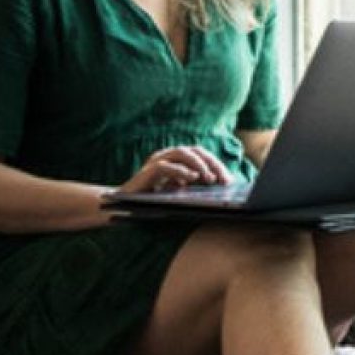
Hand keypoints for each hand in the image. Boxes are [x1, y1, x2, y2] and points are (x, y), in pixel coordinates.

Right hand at [115, 145, 233, 193]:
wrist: (125, 203)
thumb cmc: (154, 197)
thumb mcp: (178, 191)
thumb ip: (193, 184)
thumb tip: (216, 184)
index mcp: (177, 158)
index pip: (202, 155)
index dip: (217, 165)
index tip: (229, 180)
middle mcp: (168, 155)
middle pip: (196, 151)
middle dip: (212, 164)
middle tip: (223, 180)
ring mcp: (157, 160)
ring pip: (182, 153)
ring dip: (199, 165)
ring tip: (210, 178)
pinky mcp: (148, 171)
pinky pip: (165, 166)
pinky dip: (180, 171)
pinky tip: (191, 178)